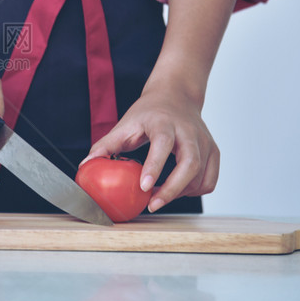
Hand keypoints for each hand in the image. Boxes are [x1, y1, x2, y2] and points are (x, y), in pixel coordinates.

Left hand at [82, 82, 219, 212]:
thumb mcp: (125, 124)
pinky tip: (177, 190)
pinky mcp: (213, 151)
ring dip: (180, 192)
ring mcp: (205, 141)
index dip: (155, 166)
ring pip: (201, 175)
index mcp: (163, 122)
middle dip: (173, 188)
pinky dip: (194, 191)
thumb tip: (86, 165)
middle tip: (153, 204)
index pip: (163, 144)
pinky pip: (209, 180)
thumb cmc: (148, 113)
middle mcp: (188, 131)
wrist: (176, 96)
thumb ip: (106, 145)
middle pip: (190, 162)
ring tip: (159, 197)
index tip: (144, 187)